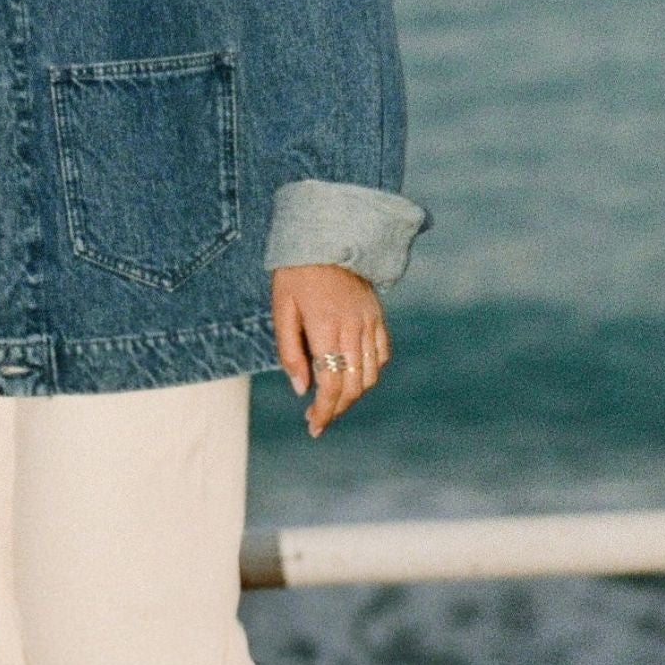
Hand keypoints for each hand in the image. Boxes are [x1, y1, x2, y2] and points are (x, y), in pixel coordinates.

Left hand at [270, 263, 388, 436]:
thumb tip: (301, 389)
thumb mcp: (282, 309)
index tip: (313, 426)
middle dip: (336, 409)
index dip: (324, 411)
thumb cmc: (296, 273)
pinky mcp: (378, 316)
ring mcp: (369, 323)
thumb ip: (290, 351)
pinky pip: (382, 354)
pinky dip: (371, 372)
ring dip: (353, 395)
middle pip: (352, 386)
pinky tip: (354, 376)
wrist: (327, 237)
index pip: (330, 384)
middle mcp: (352, 329)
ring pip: (370, 375)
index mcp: (325, 328)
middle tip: (318, 420)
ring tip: (334, 401)